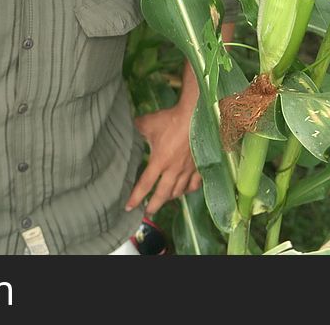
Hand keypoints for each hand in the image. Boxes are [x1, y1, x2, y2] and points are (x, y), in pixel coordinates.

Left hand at [125, 102, 202, 216]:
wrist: (195, 116)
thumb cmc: (170, 120)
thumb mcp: (147, 123)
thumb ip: (138, 128)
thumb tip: (131, 126)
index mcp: (159, 161)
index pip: (145, 184)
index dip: (136, 197)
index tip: (129, 207)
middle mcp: (174, 170)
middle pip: (163, 195)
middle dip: (154, 206)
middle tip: (148, 213)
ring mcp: (188, 170)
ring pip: (179, 191)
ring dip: (170, 197)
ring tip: (164, 199)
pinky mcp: (200, 166)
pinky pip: (194, 184)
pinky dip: (188, 190)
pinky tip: (185, 190)